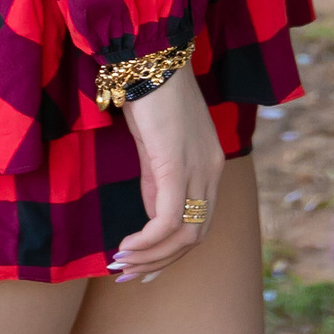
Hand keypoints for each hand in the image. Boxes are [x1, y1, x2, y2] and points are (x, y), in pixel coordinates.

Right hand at [109, 62, 223, 280]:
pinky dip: (148, 241)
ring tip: (121, 263)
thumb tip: (153, 217)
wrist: (151, 60)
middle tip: (127, 273)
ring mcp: (198, 170)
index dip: (173, 253)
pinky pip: (167, 219)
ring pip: (184, 235)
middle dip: (160, 263)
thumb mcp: (157, 148)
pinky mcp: (176, 166)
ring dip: (151, 257)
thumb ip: (159, 182)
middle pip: (195, 237)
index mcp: (211, 166)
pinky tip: (126, 245)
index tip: (144, 268)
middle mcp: (212, 172)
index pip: (201, 224)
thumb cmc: (152, 96)